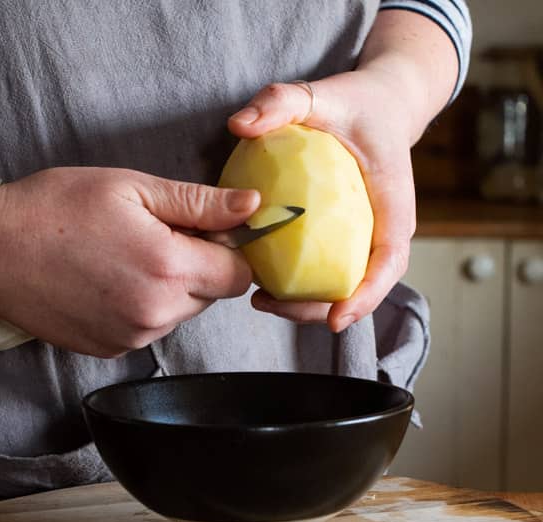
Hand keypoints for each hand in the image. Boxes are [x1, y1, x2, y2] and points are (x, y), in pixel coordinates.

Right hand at [0, 167, 258, 355]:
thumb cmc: (56, 209)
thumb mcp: (132, 189)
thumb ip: (200, 203)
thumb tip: (252, 207)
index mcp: (169, 268)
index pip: (238, 275)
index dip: (228, 250)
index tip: (201, 231)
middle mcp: (157, 313)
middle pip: (210, 296)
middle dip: (196, 268)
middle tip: (152, 237)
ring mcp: (132, 337)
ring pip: (179, 314)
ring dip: (168, 290)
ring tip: (122, 258)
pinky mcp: (111, 350)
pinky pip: (147, 328)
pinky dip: (140, 308)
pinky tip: (107, 282)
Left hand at [227, 70, 416, 332]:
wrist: (381, 106)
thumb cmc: (355, 103)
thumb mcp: (320, 92)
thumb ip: (280, 101)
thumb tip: (238, 125)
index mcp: (393, 202)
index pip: (390, 259)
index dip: (366, 295)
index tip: (335, 319)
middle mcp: (386, 229)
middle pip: (363, 286)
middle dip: (321, 310)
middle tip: (269, 306)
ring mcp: (369, 237)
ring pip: (344, 285)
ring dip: (306, 305)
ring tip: (259, 300)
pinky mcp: (350, 238)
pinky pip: (329, 269)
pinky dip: (301, 285)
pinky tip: (262, 282)